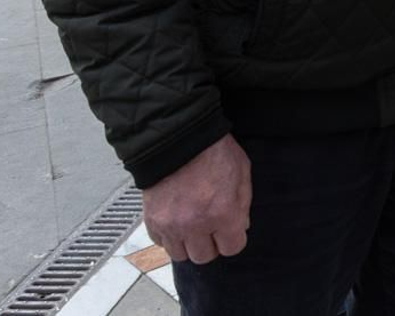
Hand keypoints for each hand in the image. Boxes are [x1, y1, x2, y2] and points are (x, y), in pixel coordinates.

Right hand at [142, 134, 251, 264]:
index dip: (233, 238)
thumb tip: (240, 226)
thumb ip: (243, 204)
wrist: (178, 137)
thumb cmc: (213, 150)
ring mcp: (171, 225)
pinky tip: (176, 220)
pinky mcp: (152, 220)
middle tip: (211, 227)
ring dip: (188, 243)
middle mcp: (196, 224)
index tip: (230, 230)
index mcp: (223, 213)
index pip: (232, 248)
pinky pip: (160, 242)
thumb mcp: (242, 173)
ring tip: (191, 225)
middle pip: (204, 256)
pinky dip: (168, 236)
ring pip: (180, 255)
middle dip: (211, 243)